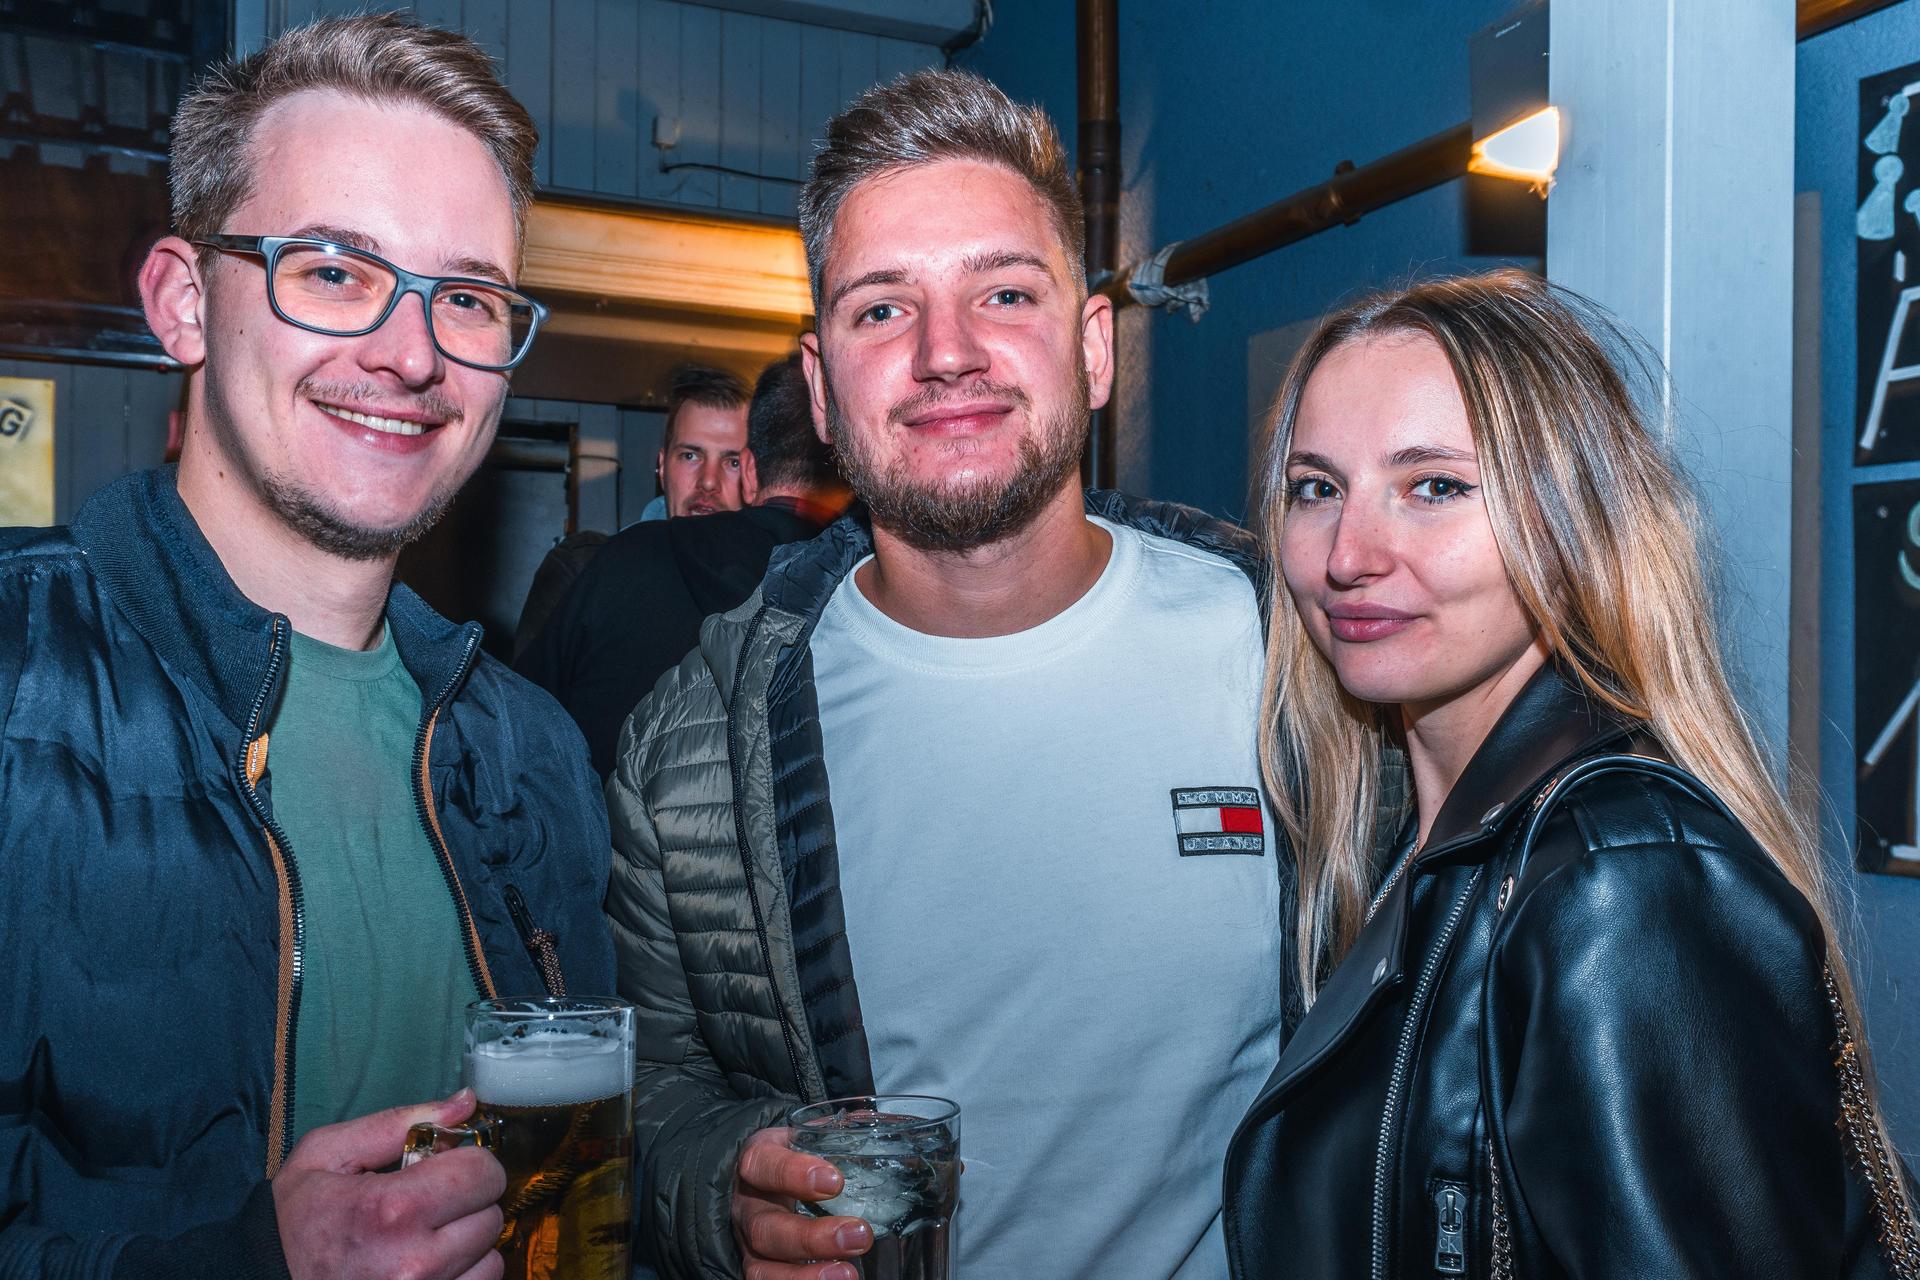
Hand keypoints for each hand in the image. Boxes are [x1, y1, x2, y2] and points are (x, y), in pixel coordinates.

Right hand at [273, 1089, 507, 1279]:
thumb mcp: (328, 1154)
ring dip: (469, 1244)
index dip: (469, 1163)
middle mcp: (414, 1261)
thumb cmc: (294, 1220)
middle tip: (434, 1203)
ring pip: (490, 1259)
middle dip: (469, 1201)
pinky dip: (465, 1275)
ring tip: (429, 1238)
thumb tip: (465, 1102)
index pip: (482, 1173)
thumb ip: (399, 1122)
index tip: (447, 1167)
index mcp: (391, 1209)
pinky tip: (432, 1264)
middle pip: (491, 1216)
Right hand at [732, 1126, 872, 1279]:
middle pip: (765, 1228)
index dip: (794, 1174)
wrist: (753, 1178)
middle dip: (812, 1237)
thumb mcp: (803, 1137)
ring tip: (848, 1274)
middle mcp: (746, 1206)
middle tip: (859, 1235)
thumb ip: (835, 1132)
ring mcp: (747, 1243)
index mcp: (757, 1161)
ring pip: (762, 1269)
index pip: (764, 1165)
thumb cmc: (789, 1156)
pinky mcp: (755, 1268)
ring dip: (806, 1276)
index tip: (835, 1180)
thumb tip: (878, 1119)